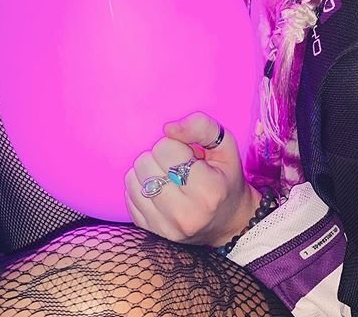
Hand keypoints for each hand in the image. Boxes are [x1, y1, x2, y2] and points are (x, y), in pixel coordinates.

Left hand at [125, 112, 260, 246]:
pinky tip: (159, 188)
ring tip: (167, 175)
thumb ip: (202, 127)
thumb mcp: (226, 146)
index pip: (166, 149)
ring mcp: (167, 227)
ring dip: (148, 171)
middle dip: (160, 156)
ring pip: (133, 180)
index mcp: (208, 191)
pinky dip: (140, 187)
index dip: (175, 144)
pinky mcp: (152, 231)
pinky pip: (129, 197)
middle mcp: (186, 214)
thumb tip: (168, 128)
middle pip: (146, 164)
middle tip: (177, 164)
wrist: (228, 221)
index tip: (189, 154)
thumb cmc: (226, 178)